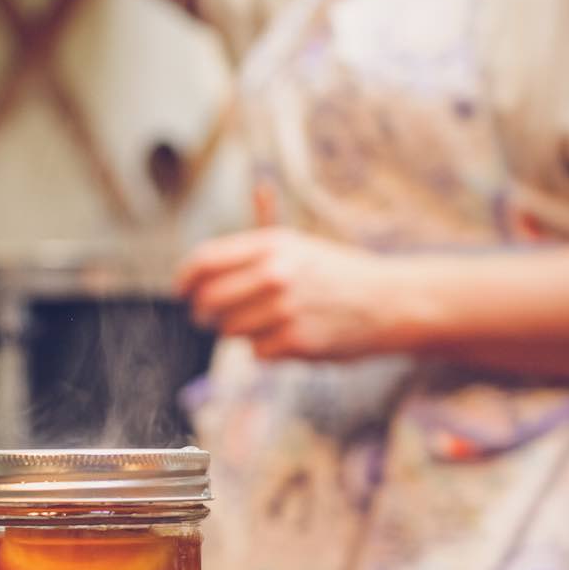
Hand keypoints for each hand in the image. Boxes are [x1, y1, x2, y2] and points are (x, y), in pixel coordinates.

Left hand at [175, 228, 398, 361]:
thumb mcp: (299, 243)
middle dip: (202, 312)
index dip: (185, 278)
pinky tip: (290, 336)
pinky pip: (256, 352)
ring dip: (240, 331)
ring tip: (268, 322)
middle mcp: (275, 273)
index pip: (205, 261)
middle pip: (208, 300)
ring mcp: (285, 308)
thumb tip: (235, 217)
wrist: (387, 302)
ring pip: (230, 330)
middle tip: (206, 316)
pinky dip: (267, 349)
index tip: (181, 290)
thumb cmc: (336, 272)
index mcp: (272, 244)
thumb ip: (256, 238)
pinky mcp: (295, 341)